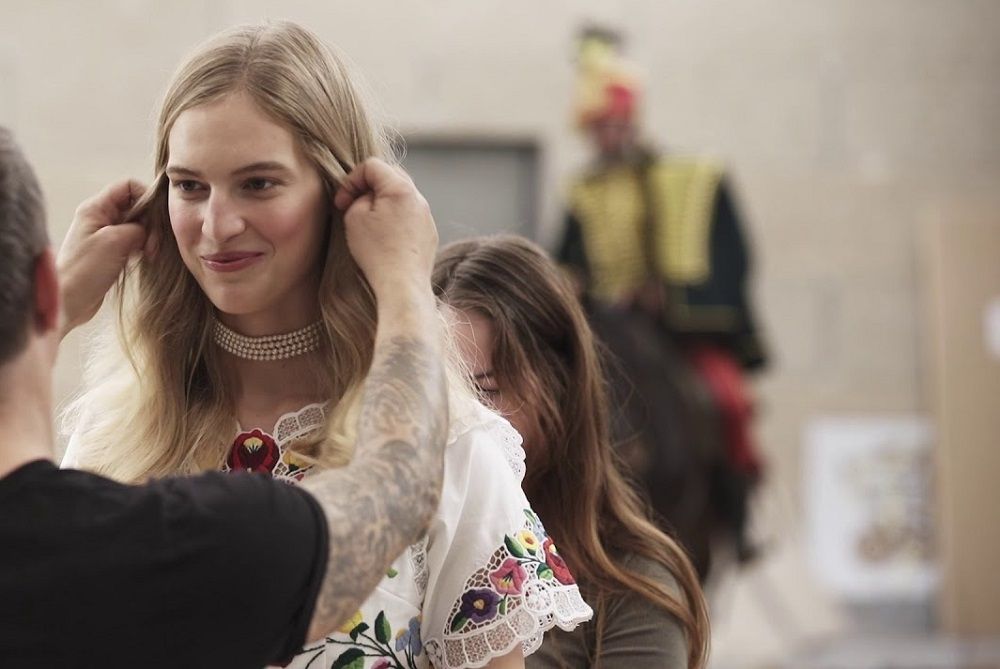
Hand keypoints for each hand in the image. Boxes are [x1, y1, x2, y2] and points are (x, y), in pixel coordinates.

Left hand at [57, 179, 147, 337]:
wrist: (67, 301)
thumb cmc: (84, 269)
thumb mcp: (114, 241)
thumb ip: (138, 228)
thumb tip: (151, 229)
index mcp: (96, 208)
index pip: (128, 186)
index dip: (146, 197)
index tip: (156, 217)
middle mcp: (101, 218)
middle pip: (136, 206)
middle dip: (150, 222)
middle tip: (153, 244)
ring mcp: (106, 235)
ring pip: (138, 225)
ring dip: (149, 238)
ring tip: (149, 255)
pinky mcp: (111, 252)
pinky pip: (135, 242)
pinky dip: (144, 248)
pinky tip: (145, 260)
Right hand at [333, 159, 437, 298]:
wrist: (403, 285)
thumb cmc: (377, 252)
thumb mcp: (354, 217)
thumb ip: (358, 197)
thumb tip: (367, 197)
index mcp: (401, 188)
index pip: (372, 166)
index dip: (351, 180)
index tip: (342, 202)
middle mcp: (419, 198)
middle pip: (390, 176)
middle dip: (368, 188)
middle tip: (353, 206)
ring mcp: (427, 216)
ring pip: (401, 197)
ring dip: (383, 204)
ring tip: (369, 224)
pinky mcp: (429, 234)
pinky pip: (410, 217)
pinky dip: (395, 220)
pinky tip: (385, 239)